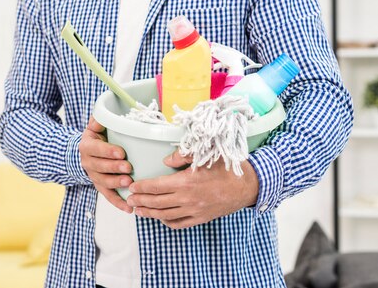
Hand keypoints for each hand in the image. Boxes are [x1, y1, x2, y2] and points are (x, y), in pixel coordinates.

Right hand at [79, 116, 132, 212]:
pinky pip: (108, 197)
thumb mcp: (95, 126)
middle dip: (114, 168)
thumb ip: (100, 119)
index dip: (107, 151)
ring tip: (129, 184)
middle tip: (128, 167)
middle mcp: (88, 163)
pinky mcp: (101, 187)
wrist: (85, 153)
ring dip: (116, 184)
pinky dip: (118, 203)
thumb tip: (104, 112)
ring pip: (103, 183)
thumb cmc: (96, 137)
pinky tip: (129, 208)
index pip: (95, 149)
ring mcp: (94, 177)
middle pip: (99, 167)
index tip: (121, 152)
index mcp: (87, 146)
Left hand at [126, 151, 259, 228]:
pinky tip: (161, 218)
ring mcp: (194, 211)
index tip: (132, 187)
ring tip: (138, 211)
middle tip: (129, 200)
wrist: (248, 186)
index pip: (156, 186)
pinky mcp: (201, 218)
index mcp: (185, 182)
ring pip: (165, 215)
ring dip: (150, 213)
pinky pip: (180, 223)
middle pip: (157, 203)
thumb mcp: (204, 154)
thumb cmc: (226, 167)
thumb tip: (164, 160)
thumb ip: (182, 156)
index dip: (142, 188)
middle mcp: (187, 199)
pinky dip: (167, 222)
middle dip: (141, 202)